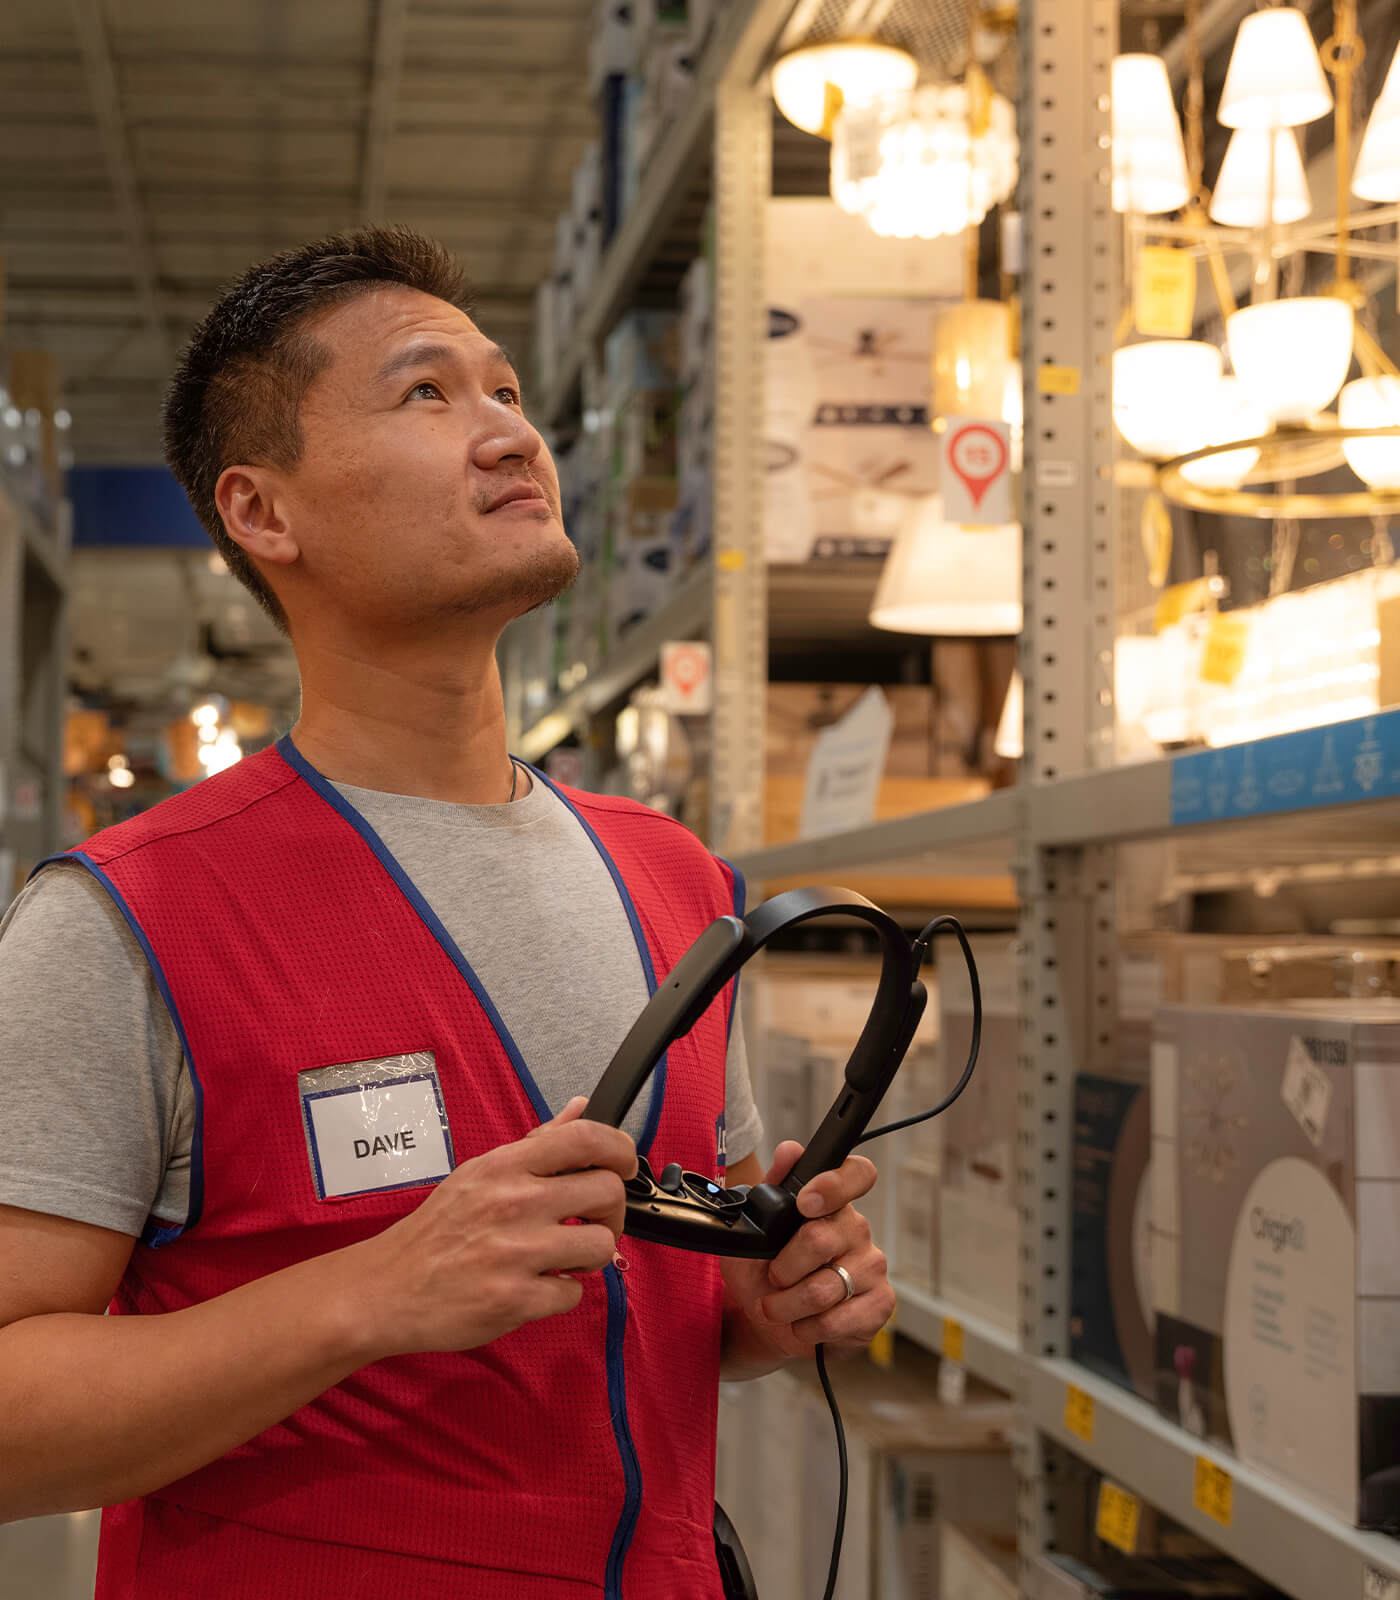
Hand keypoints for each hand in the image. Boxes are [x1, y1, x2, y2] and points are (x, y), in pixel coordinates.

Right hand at [345, 1097, 636, 1360]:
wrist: (387, 1287)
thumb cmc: (438, 1230)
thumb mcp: (481, 1173)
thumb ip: (538, 1143)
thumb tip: (582, 1106)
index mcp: (506, 1166)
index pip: (586, 1138)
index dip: (621, 1149)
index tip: (624, 1166)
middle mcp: (514, 1203)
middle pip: (607, 1192)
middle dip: (613, 1211)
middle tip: (594, 1221)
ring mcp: (516, 1253)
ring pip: (601, 1247)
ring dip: (592, 1255)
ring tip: (566, 1256)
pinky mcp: (515, 1300)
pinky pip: (573, 1293)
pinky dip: (562, 1292)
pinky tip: (539, 1285)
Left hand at [721, 1140, 892, 1364]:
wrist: (766, 1320)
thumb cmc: (763, 1268)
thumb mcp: (754, 1228)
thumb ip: (772, 1187)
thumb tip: (790, 1150)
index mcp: (833, 1202)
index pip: (857, 1174)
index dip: (834, 1185)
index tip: (805, 1204)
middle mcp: (857, 1230)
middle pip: (821, 1239)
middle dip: (782, 1267)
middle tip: (771, 1278)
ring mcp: (872, 1267)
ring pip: (824, 1287)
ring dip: (787, 1305)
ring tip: (775, 1307)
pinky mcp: (879, 1304)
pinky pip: (840, 1319)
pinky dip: (809, 1327)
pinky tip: (802, 1324)